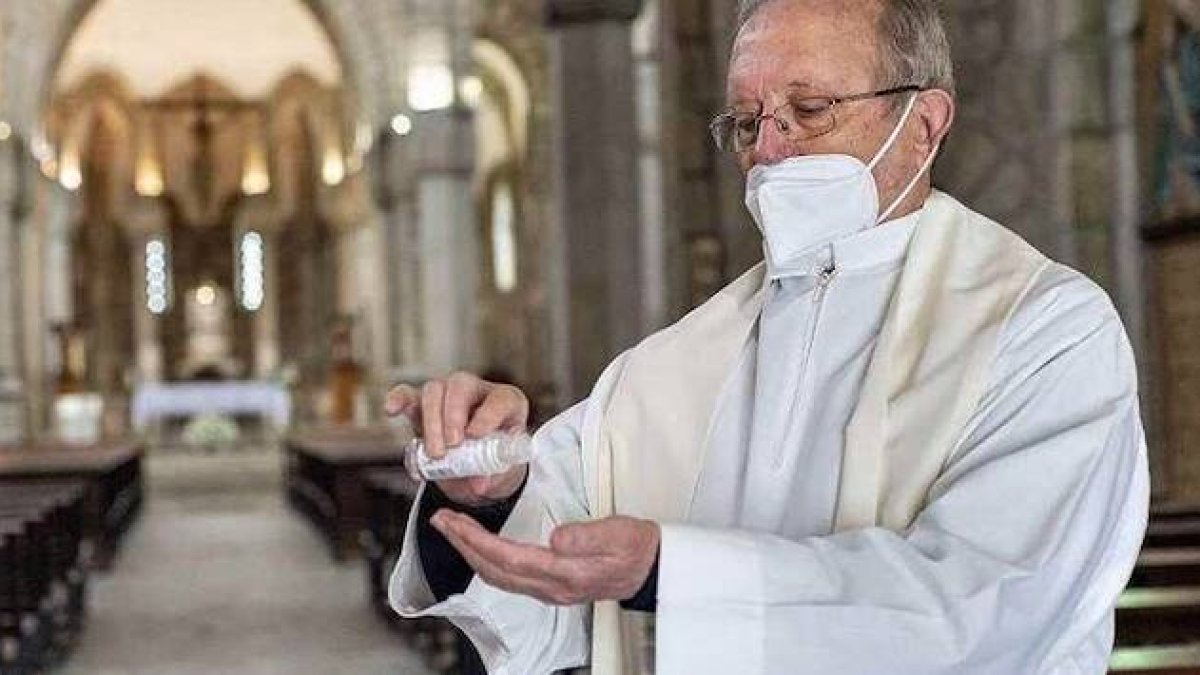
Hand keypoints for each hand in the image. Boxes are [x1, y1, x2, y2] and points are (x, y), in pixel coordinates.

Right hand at [385, 372, 529, 505]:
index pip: (500, 398)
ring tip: (435, 454)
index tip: (475, 435)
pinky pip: (408, 394)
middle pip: (461, 385)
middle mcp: (476, 391)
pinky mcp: (423, 405)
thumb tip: (478, 484)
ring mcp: (448, 395)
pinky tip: (392, 410)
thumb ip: (490, 474)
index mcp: (506, 402)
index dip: (488, 414)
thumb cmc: (494, 460)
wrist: (478, 468)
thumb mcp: (499, 468)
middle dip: (453, 415)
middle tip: (453, 445)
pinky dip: (398, 400)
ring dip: (432, 422)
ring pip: (434, 390)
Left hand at [431, 510, 660, 605]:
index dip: (478, 541)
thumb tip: (556, 537)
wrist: (652, 570)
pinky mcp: (551, 585)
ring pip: (498, 576)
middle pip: (495, 570)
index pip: (510, 558)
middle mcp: (552, 587)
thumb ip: (588, 536)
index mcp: (566, 573)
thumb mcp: (620, 534)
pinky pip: (508, 577)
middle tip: (440, 520)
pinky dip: (487, 559)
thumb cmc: (637, 548)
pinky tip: (480, 546)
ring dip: (471, 553)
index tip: (455, 522)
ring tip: (452, 529)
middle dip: (463, 545)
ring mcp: (550, 590)